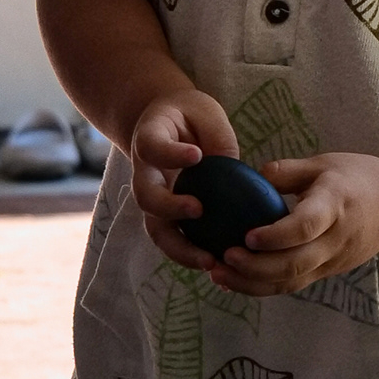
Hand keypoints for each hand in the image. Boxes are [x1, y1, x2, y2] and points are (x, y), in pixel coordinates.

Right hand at [132, 91, 238, 263]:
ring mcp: (153, 198)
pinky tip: (217, 266)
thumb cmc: (189, 116)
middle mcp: (144, 173)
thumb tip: (234, 169)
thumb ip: (217, 138)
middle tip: (198, 210)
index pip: (153, 147)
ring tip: (209, 261)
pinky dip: (191, 256)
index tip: (195, 155)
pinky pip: (173, 240)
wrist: (164, 124)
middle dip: (169, 207)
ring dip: (180, 248)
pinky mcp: (165, 217)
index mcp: (149, 139)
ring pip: (156, 229)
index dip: (170, 153)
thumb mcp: (205, 113)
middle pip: (145, 197)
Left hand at [205, 150, 378, 294]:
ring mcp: (333, 260)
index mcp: (336, 205)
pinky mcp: (327, 272)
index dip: (276, 236)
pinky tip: (233, 279)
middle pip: (296, 263)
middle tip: (221, 258)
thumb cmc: (358, 177)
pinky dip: (262, 286)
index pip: (307, 226)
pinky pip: (293, 284)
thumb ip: (289, 170)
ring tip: (217, 274)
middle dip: (255, 267)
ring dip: (252, 283)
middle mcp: (336, 238)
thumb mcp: (325, 163)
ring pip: (292, 281)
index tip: (246, 235)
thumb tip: (251, 175)